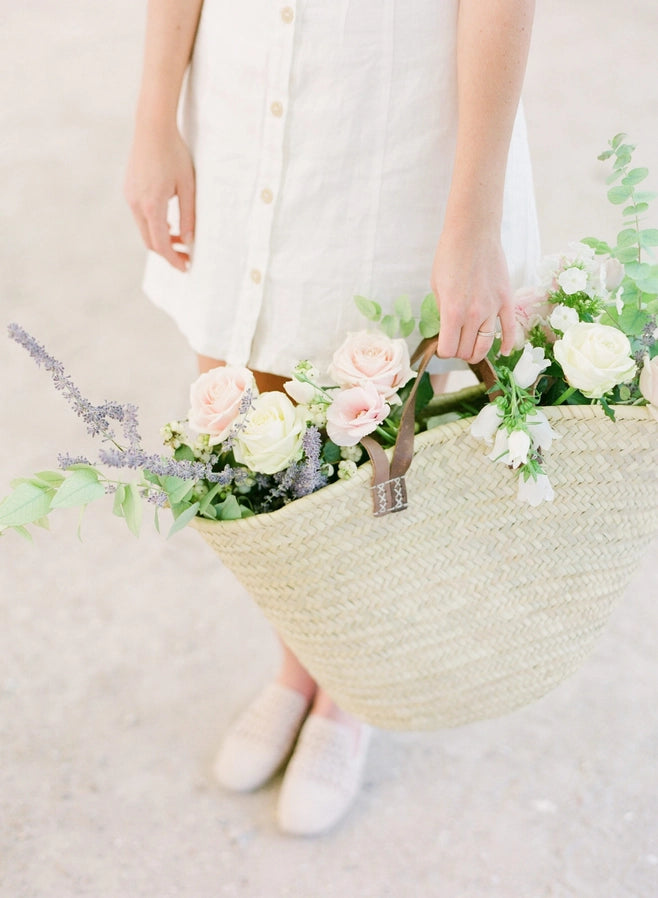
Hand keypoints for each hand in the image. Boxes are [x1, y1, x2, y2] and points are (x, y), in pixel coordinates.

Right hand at [124, 124, 194, 271]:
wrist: (152, 127)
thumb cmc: (174, 154)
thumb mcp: (188, 187)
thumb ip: (189, 216)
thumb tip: (189, 240)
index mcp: (151, 205)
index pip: (161, 244)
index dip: (173, 259)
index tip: (186, 268)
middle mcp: (136, 204)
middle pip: (150, 241)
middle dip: (168, 253)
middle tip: (186, 257)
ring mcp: (129, 197)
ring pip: (144, 229)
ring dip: (161, 239)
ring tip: (181, 240)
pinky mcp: (129, 190)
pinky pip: (141, 217)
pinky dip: (154, 226)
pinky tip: (169, 224)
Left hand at [430, 225, 515, 362]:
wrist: (473, 233)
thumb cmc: (449, 256)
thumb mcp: (436, 286)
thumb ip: (442, 311)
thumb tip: (447, 328)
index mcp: (452, 312)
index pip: (448, 350)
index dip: (443, 351)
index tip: (442, 345)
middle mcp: (473, 315)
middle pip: (466, 351)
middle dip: (458, 352)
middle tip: (455, 344)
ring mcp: (492, 309)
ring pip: (485, 345)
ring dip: (476, 352)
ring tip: (471, 350)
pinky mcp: (506, 300)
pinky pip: (510, 330)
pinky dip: (506, 344)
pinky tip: (502, 352)